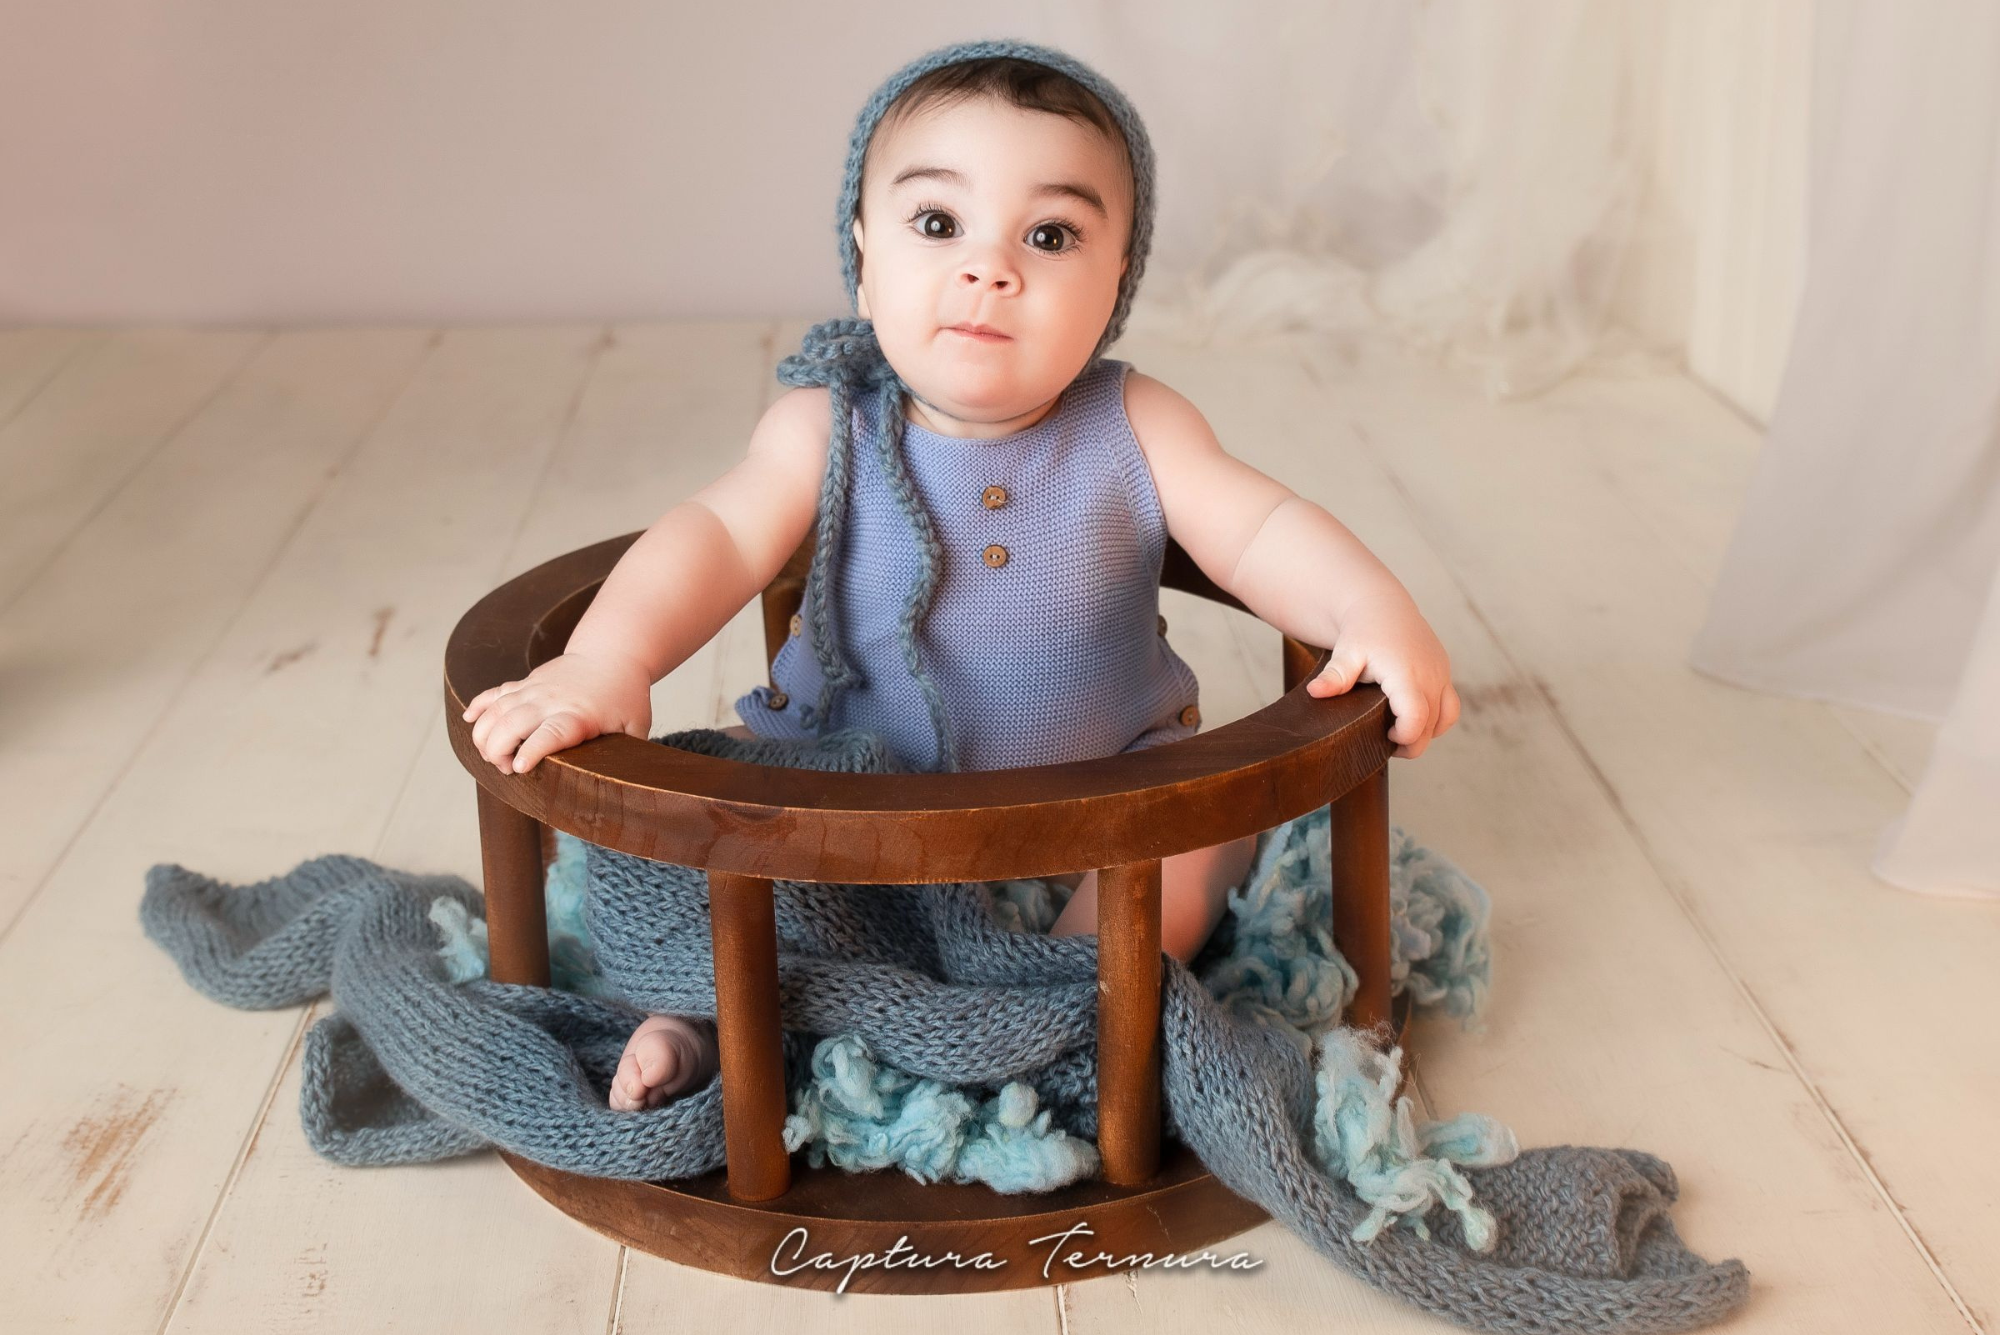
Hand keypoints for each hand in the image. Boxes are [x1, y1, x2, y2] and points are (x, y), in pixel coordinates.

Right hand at [460, 651, 653, 773]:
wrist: (614, 654)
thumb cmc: (626, 697)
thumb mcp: (635, 727)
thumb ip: (626, 755)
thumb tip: (624, 784)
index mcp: (578, 715)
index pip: (550, 733)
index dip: (531, 751)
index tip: (518, 768)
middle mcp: (551, 701)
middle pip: (512, 722)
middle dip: (498, 750)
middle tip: (507, 769)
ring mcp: (534, 689)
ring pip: (496, 709)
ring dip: (485, 735)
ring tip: (493, 756)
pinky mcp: (526, 682)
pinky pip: (495, 693)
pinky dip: (478, 706)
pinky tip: (470, 721)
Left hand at [1304, 594, 1459, 759]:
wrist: (1382, 606)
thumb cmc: (1362, 631)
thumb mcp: (1347, 653)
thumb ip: (1335, 676)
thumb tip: (1315, 692)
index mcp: (1407, 673)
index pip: (1416, 718)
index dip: (1404, 737)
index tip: (1386, 739)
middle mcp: (1431, 674)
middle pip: (1432, 725)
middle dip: (1412, 743)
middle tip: (1387, 745)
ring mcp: (1442, 673)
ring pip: (1446, 718)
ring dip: (1427, 732)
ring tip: (1400, 733)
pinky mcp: (1444, 671)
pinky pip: (1450, 705)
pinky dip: (1436, 718)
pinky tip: (1412, 719)